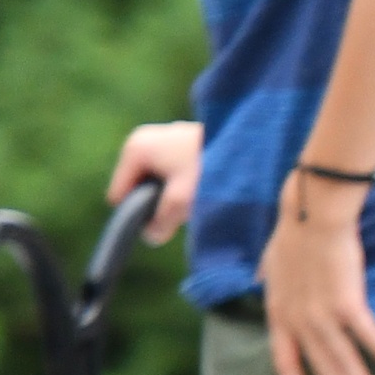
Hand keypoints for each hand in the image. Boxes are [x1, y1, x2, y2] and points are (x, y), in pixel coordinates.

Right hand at [109, 121, 204, 241]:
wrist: (254, 144)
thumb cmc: (211, 169)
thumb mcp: (181, 202)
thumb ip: (160, 223)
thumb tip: (151, 236)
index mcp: (136, 148)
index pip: (119, 194)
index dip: (137, 214)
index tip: (163, 220)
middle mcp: (147, 139)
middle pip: (140, 189)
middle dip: (158, 205)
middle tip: (185, 207)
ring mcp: (167, 139)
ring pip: (160, 184)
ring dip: (176, 198)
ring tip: (198, 196)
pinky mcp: (186, 144)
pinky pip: (175, 175)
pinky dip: (187, 186)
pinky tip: (206, 187)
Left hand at [259, 174, 374, 374]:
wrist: (311, 214)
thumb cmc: (293, 233)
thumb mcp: (271, 262)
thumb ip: (269, 279)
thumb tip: (262, 280)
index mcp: (278, 313)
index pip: (284, 362)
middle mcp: (297, 320)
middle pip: (319, 367)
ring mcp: (321, 313)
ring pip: (342, 358)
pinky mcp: (346, 301)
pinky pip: (365, 332)